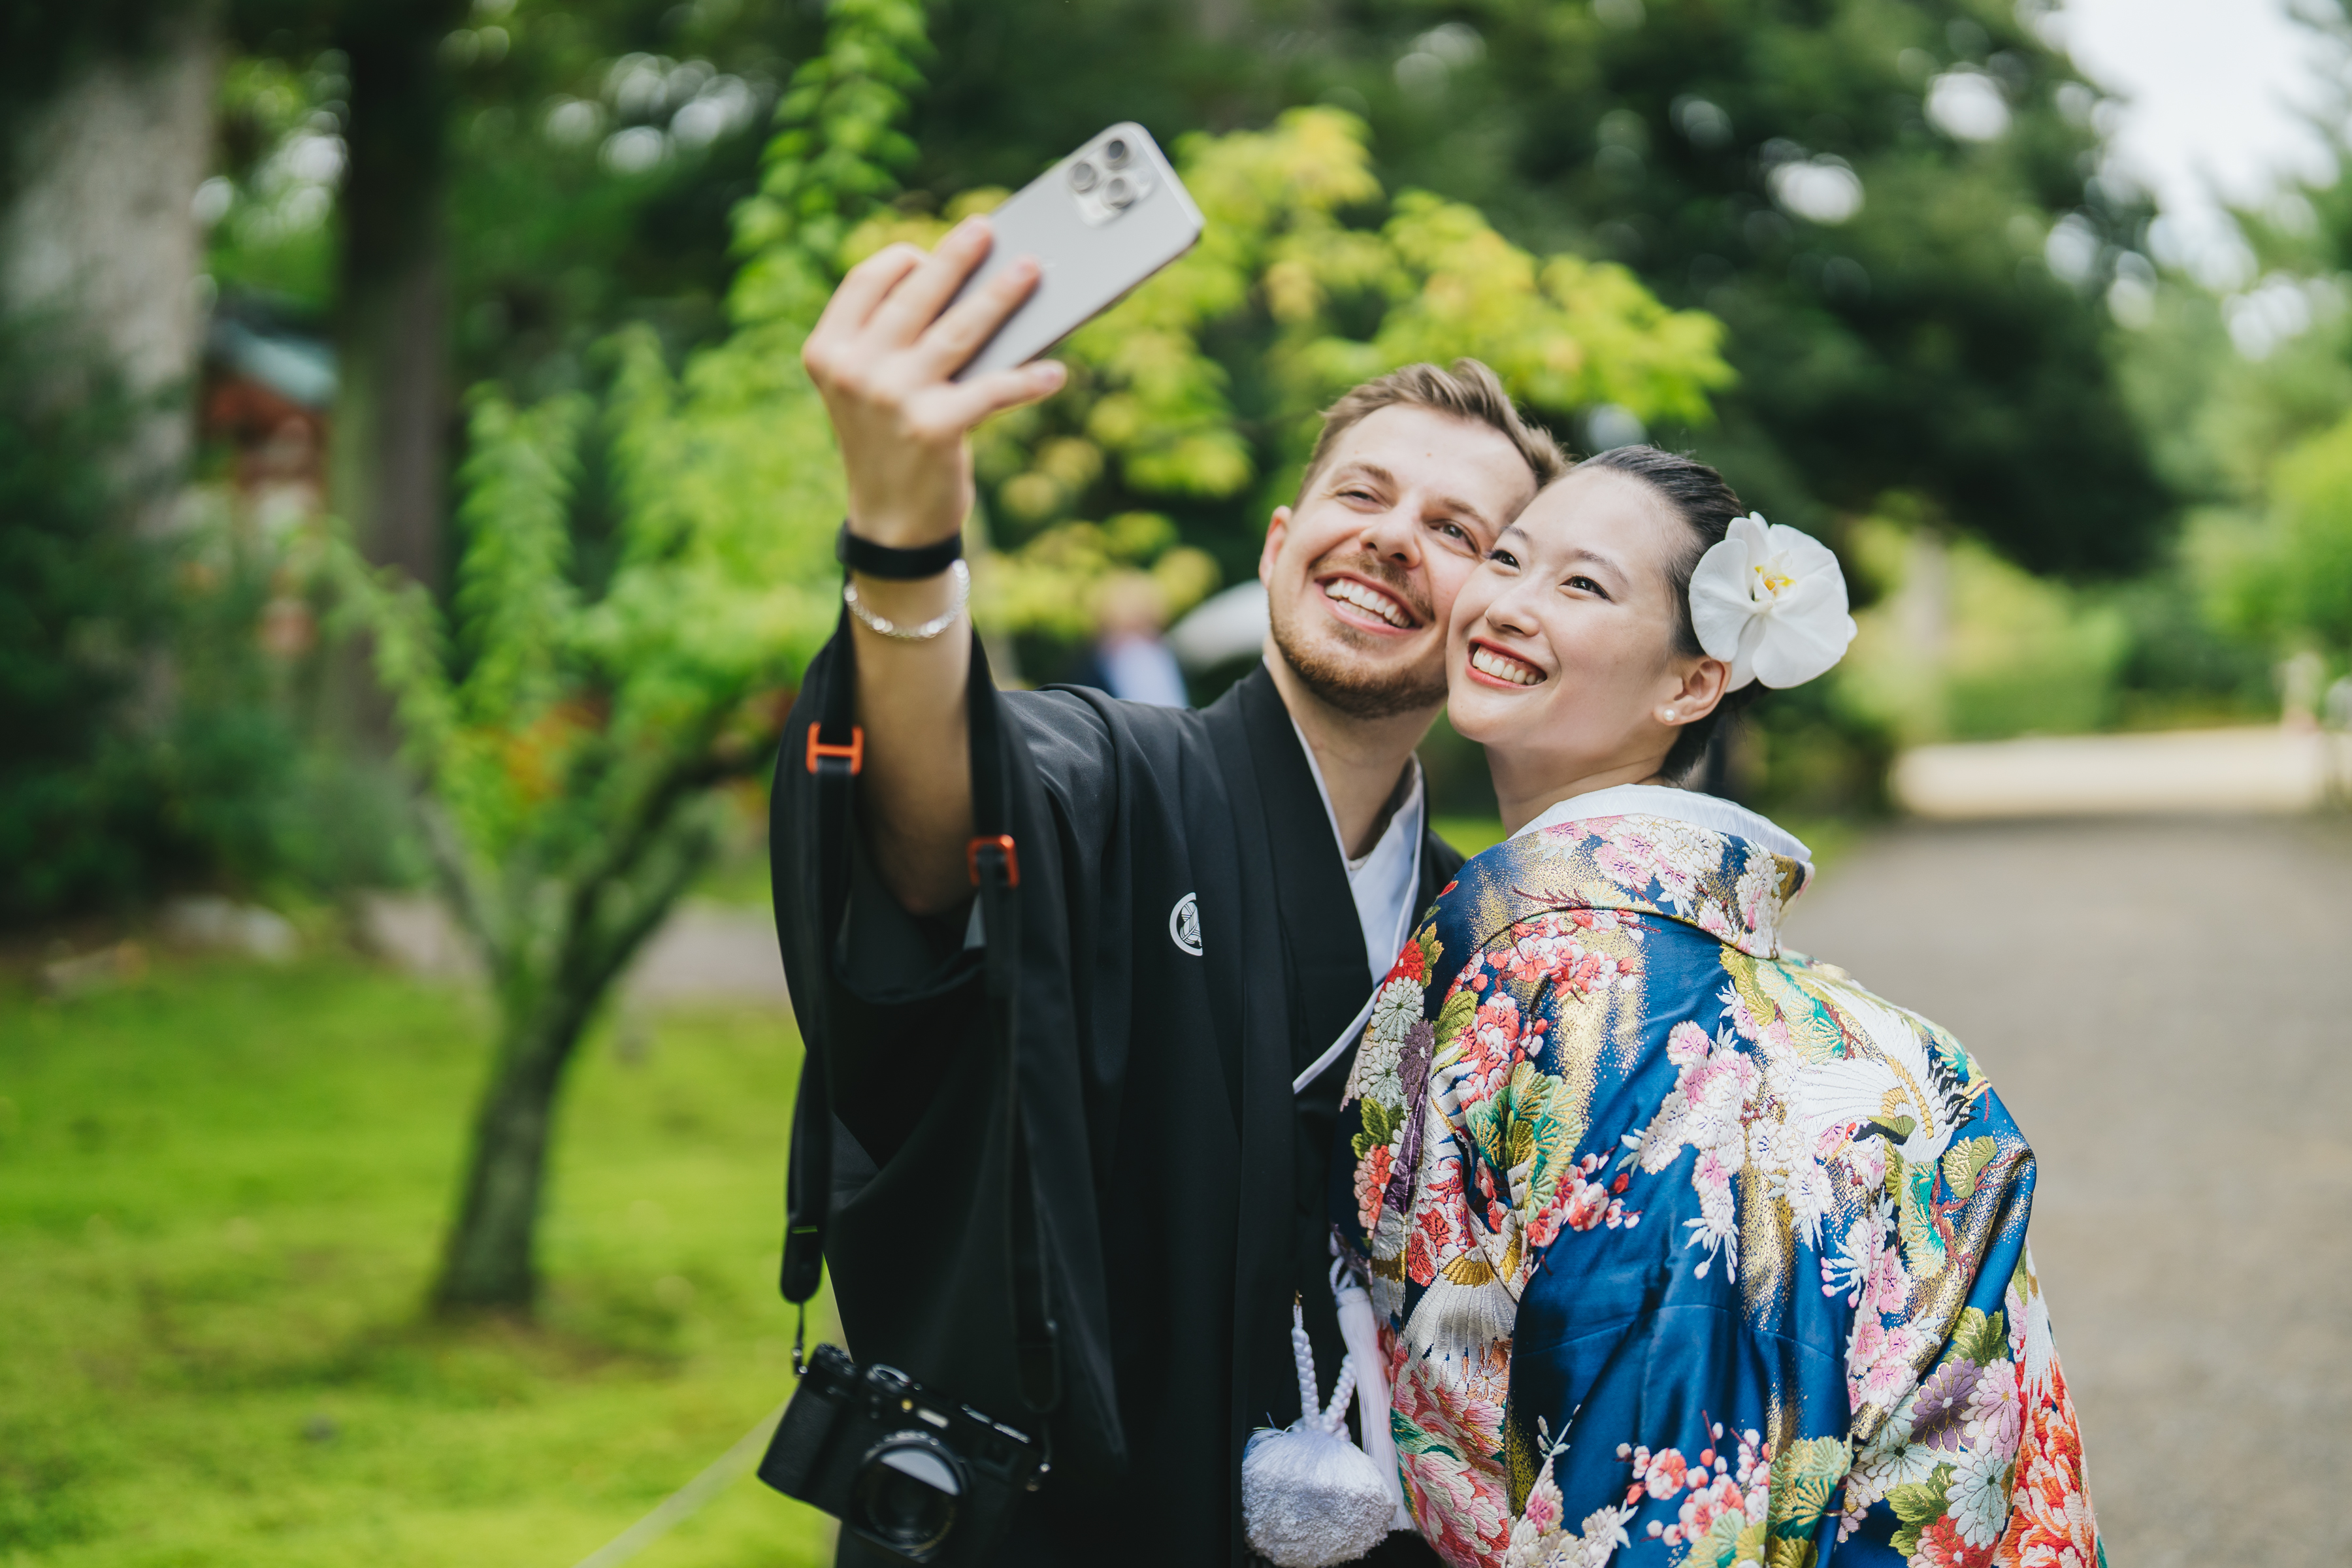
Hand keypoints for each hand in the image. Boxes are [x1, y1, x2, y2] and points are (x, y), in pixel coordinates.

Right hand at [801, 217, 1067, 548]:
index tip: (929, 251)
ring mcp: (893, 398)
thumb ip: (896, 341)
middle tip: (986, 228)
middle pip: (917, 296)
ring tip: (1030, 270)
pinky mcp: (934, 429)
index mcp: (829, 351)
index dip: (902, 260)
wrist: (890, 523)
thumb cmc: (890, 442)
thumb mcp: (872, 387)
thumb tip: (969, 291)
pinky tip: (1053, 374)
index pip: (866, 281)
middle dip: (957, 257)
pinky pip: (992, 391)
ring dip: (1001, 297)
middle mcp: (855, 370)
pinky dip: (1026, 382)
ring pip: (960, 330)